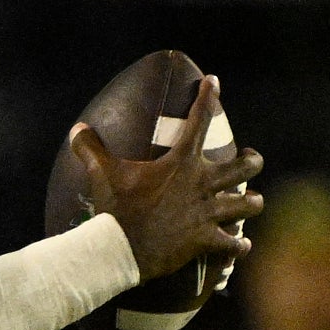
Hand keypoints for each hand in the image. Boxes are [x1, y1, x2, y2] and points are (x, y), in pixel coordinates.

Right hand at [68, 76, 264, 281]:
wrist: (118, 249)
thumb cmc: (113, 208)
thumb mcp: (101, 174)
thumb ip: (91, 148)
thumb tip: (77, 128)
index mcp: (181, 162)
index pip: (200, 119)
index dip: (208, 95)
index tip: (214, 81)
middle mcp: (202, 184)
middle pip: (246, 165)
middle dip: (252, 160)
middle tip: (248, 159)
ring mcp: (207, 214)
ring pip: (248, 205)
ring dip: (251, 202)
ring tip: (248, 201)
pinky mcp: (205, 240)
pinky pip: (234, 244)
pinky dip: (238, 246)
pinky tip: (239, 246)